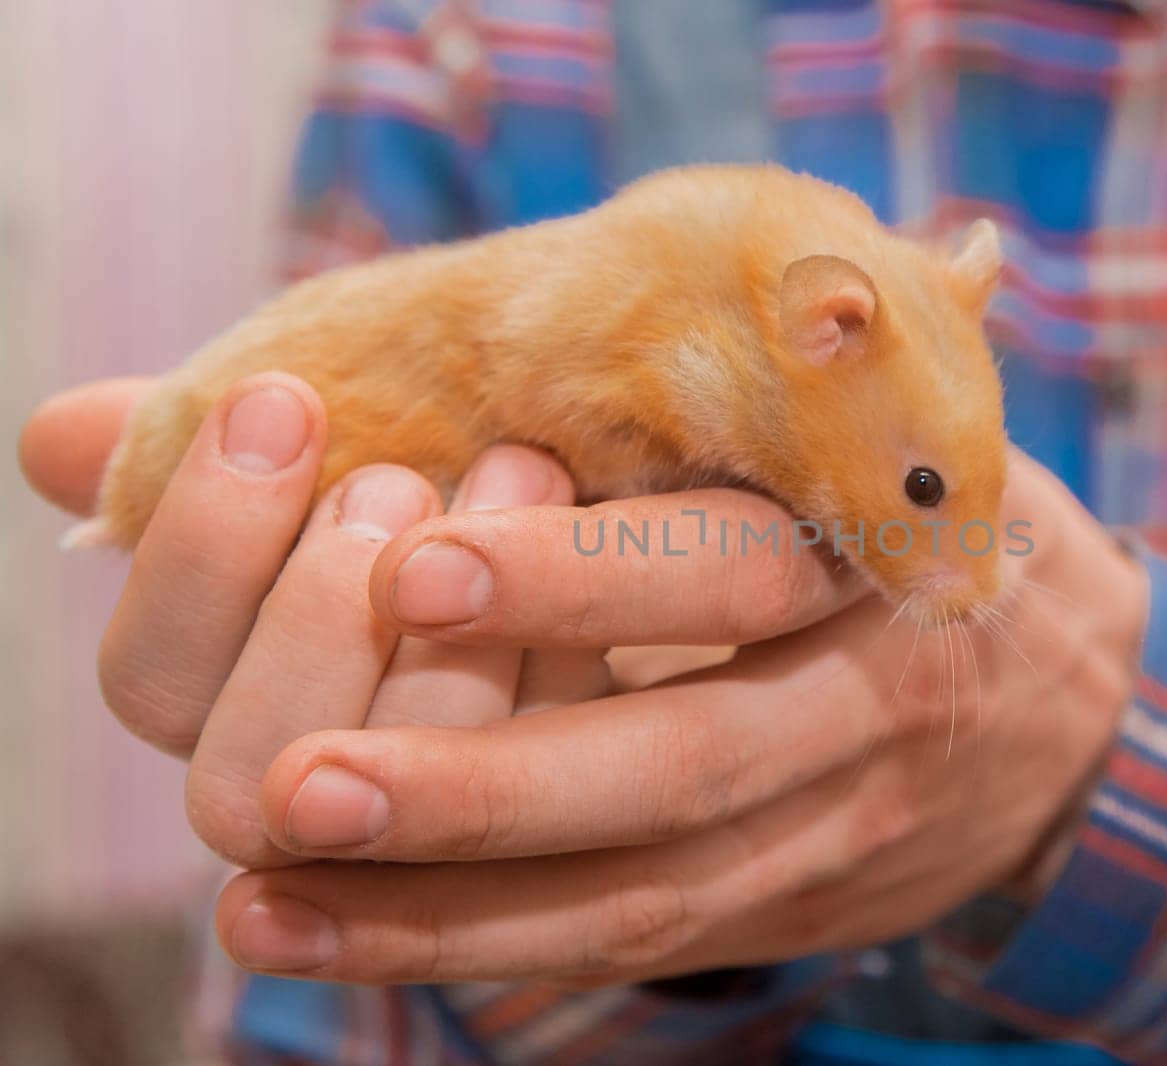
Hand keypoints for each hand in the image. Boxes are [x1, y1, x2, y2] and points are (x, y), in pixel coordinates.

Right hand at [19, 373, 608, 868]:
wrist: (623, 573)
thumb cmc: (457, 509)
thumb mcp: (349, 469)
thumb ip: (223, 469)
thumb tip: (63, 439)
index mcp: (224, 713)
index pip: (149, 680)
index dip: (198, 546)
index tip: (280, 401)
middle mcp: (307, 810)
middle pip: (242, 781)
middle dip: (314, 615)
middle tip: (393, 481)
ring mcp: (427, 852)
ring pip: (395, 813)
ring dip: (449, 645)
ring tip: (517, 475)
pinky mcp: (553, 852)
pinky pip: (539, 801)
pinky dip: (563, 667)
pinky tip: (593, 553)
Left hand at [211, 450, 1148, 984]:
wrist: (1081, 709)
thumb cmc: (922, 516)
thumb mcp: (880, 424)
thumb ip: (735, 376)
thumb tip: (472, 287)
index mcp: (881, 544)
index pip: (736, 565)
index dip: (586, 576)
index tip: (414, 562)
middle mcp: (867, 693)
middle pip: (689, 758)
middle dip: (492, 779)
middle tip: (301, 780)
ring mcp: (842, 822)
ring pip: (653, 887)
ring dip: (456, 907)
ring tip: (269, 904)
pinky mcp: (801, 903)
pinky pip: (649, 941)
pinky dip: (494, 947)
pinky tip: (344, 944)